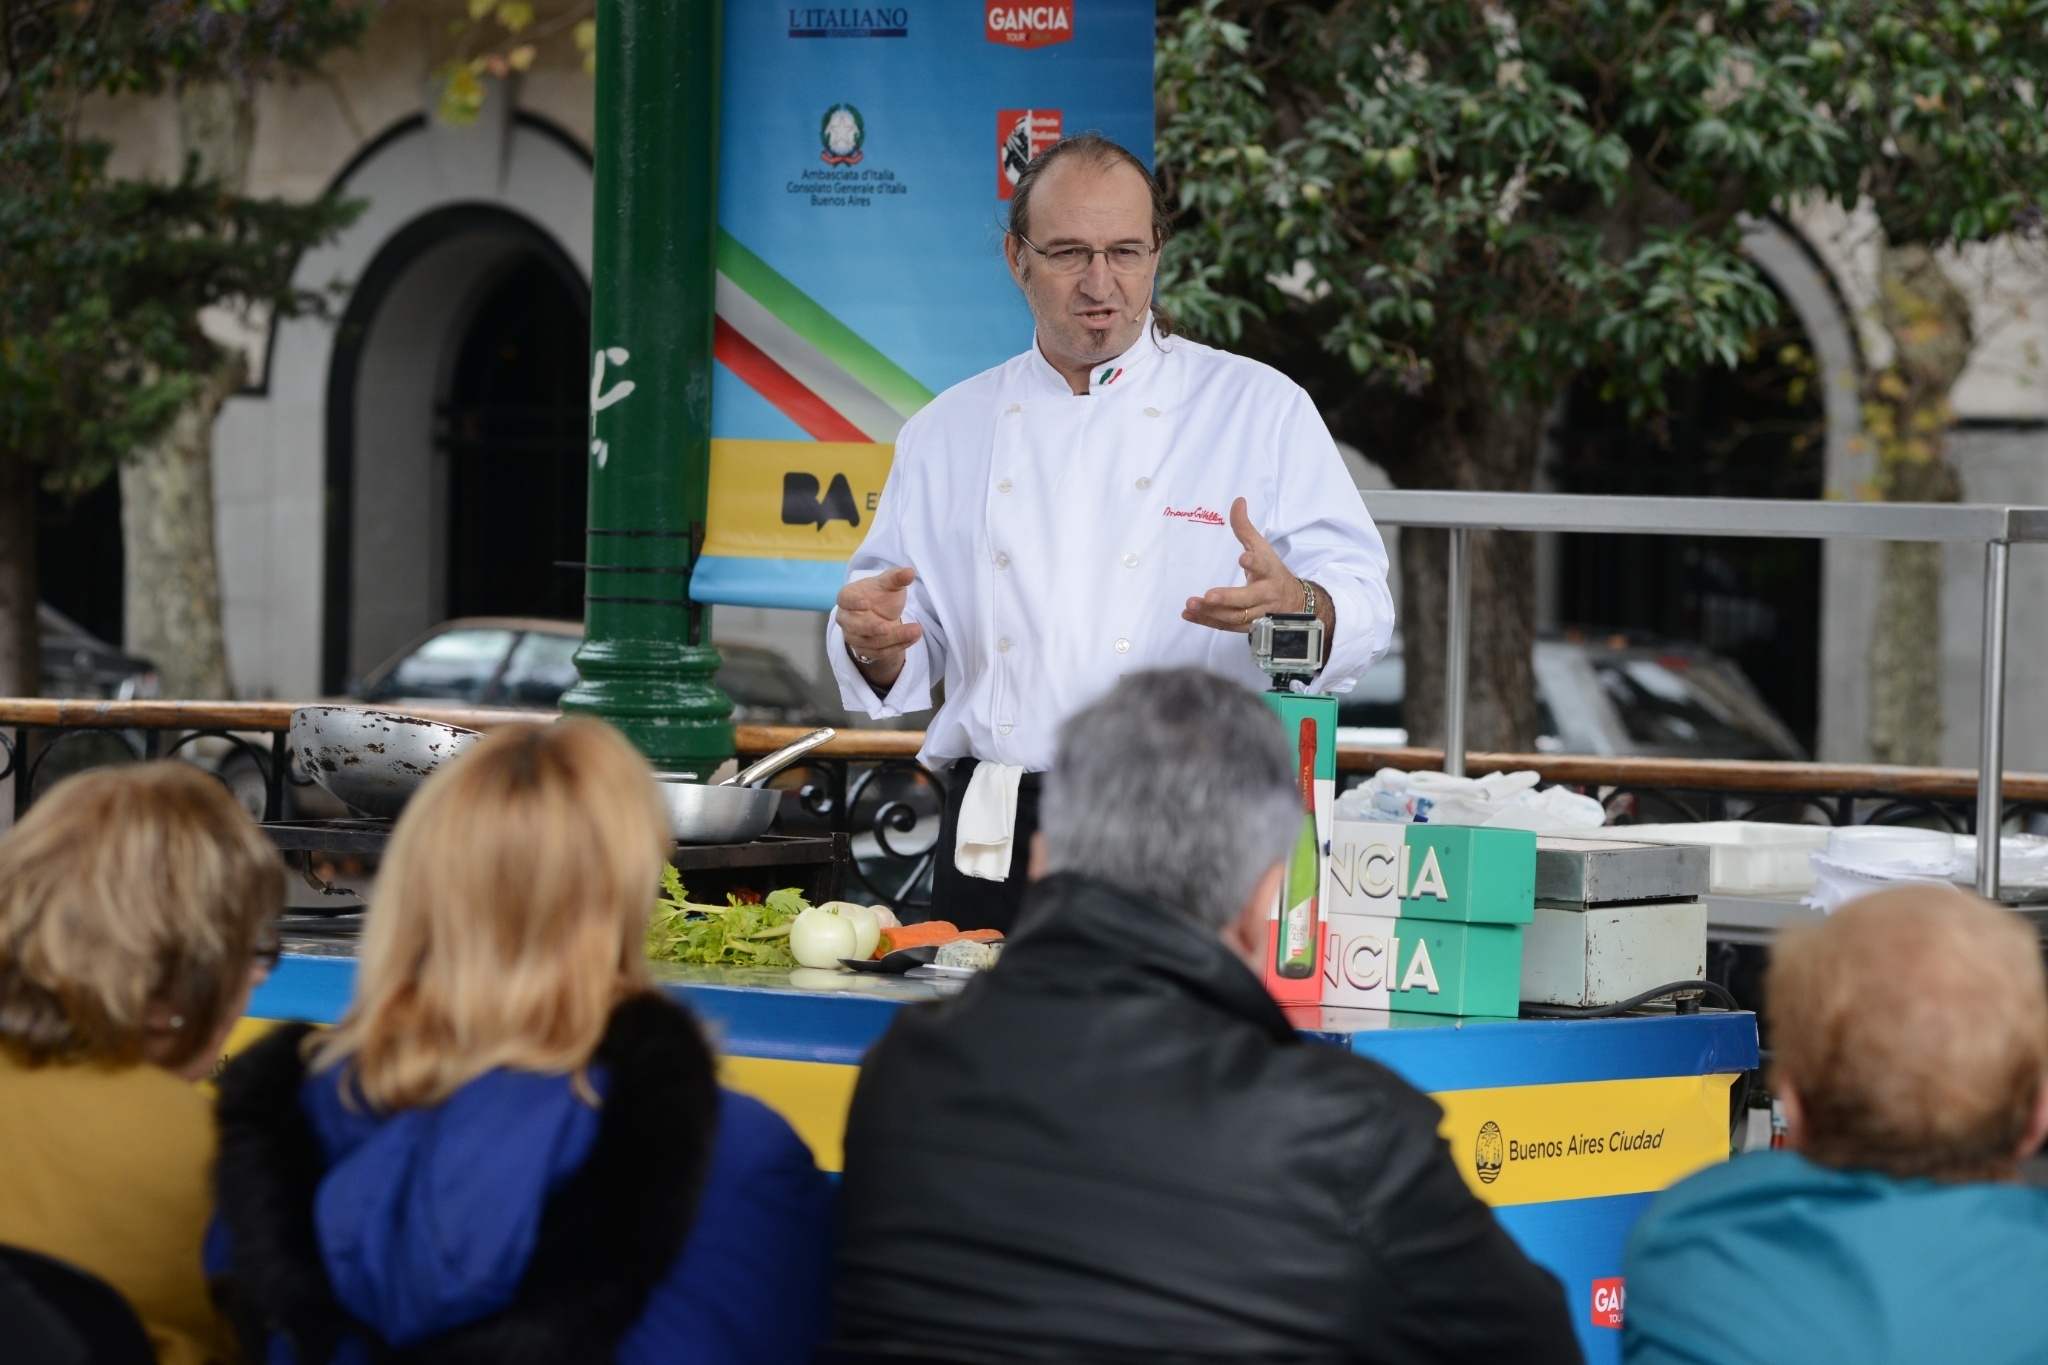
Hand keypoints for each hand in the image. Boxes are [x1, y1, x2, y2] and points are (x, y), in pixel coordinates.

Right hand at [837, 566, 922, 686]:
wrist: (881, 614)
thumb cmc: (880, 594)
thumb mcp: (889, 583)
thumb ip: (897, 578)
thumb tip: (910, 572)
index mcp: (847, 597)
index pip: (845, 599)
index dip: (853, 602)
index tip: (866, 603)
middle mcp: (846, 618)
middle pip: (855, 626)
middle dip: (872, 628)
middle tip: (888, 627)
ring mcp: (854, 636)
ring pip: (870, 642)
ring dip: (894, 638)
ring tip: (915, 631)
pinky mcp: (865, 650)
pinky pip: (880, 652)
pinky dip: (898, 646)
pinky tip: (913, 638)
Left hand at [1182, 498, 1308, 633]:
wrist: (1294, 602)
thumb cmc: (1272, 571)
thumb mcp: (1262, 547)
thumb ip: (1245, 528)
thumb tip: (1238, 501)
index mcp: (1270, 571)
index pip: (1263, 565)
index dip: (1254, 563)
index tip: (1244, 558)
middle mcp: (1265, 594)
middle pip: (1247, 599)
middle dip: (1228, 598)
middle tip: (1209, 596)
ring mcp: (1258, 613)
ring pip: (1235, 616)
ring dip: (1211, 612)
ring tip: (1191, 604)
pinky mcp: (1248, 626)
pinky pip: (1226, 626)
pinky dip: (1207, 621)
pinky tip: (1189, 614)